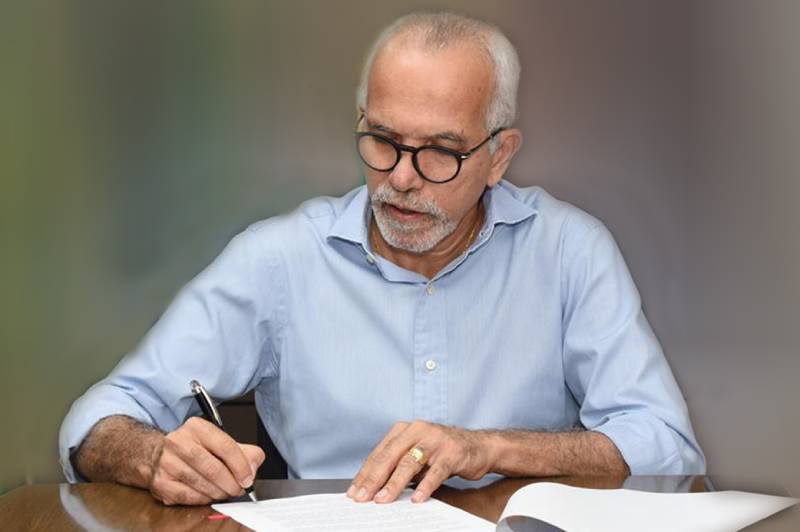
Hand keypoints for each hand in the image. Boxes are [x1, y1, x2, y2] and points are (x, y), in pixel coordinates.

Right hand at [148, 417, 265, 505]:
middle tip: (239, 489)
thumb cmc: (193, 447)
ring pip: (201, 484)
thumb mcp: (218, 441)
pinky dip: (203, 499)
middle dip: (231, 483)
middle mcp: (178, 442)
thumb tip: (253, 466)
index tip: (248, 478)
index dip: (241, 466)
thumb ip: (242, 451)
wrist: (157, 454)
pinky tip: (209, 495)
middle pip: (213, 468)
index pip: (225, 446)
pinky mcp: (160, 482)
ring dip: (219, 493)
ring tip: (225, 492)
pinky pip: (188, 496)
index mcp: (197, 427)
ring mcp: (166, 462)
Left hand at [346, 420, 495, 503]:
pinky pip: (436, 471)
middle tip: (362, 498)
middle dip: (374, 479)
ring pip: (409, 463)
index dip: (365, 473)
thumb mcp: (416, 454)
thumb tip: (372, 488)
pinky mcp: (451, 452)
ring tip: (383, 499)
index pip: (379, 453)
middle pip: (390, 457)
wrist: (478, 446)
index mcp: (404, 430)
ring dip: (394, 484)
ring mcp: (435, 440)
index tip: (354, 491)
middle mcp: (417, 430)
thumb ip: (397, 465)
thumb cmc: (442, 452)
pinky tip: (417, 499)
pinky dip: (425, 486)